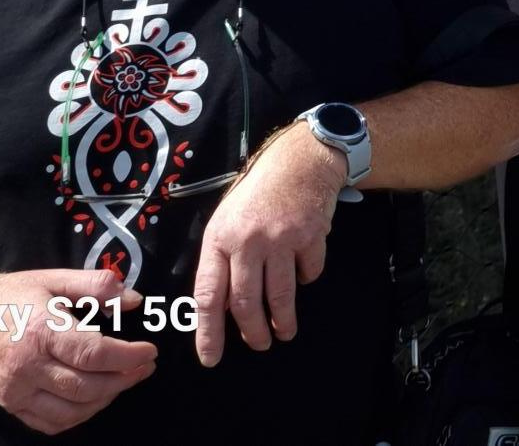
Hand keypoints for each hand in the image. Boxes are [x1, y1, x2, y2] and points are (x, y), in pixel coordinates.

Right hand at [0, 269, 157, 435]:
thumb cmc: (10, 297)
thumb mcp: (53, 279)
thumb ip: (95, 286)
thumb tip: (133, 300)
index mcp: (42, 332)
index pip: (94, 354)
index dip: (128, 356)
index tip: (149, 351)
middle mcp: (28, 368)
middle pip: (87, 387)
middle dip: (124, 379)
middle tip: (144, 367)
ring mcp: (16, 392)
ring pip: (71, 411)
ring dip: (105, 400)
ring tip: (124, 381)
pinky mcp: (10, 405)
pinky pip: (50, 423)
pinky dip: (77, 416)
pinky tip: (93, 399)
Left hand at [193, 126, 344, 364]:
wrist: (300, 161)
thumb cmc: (258, 193)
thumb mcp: (227, 220)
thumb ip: (222, 258)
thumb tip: (222, 305)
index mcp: (220, 238)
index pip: (209, 295)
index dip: (208, 331)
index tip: (211, 357)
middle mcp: (248, 241)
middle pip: (247, 302)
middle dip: (253, 332)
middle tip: (259, 344)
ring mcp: (281, 239)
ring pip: (280, 295)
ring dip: (282, 320)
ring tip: (283, 332)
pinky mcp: (311, 236)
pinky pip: (309, 272)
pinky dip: (306, 279)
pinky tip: (302, 273)